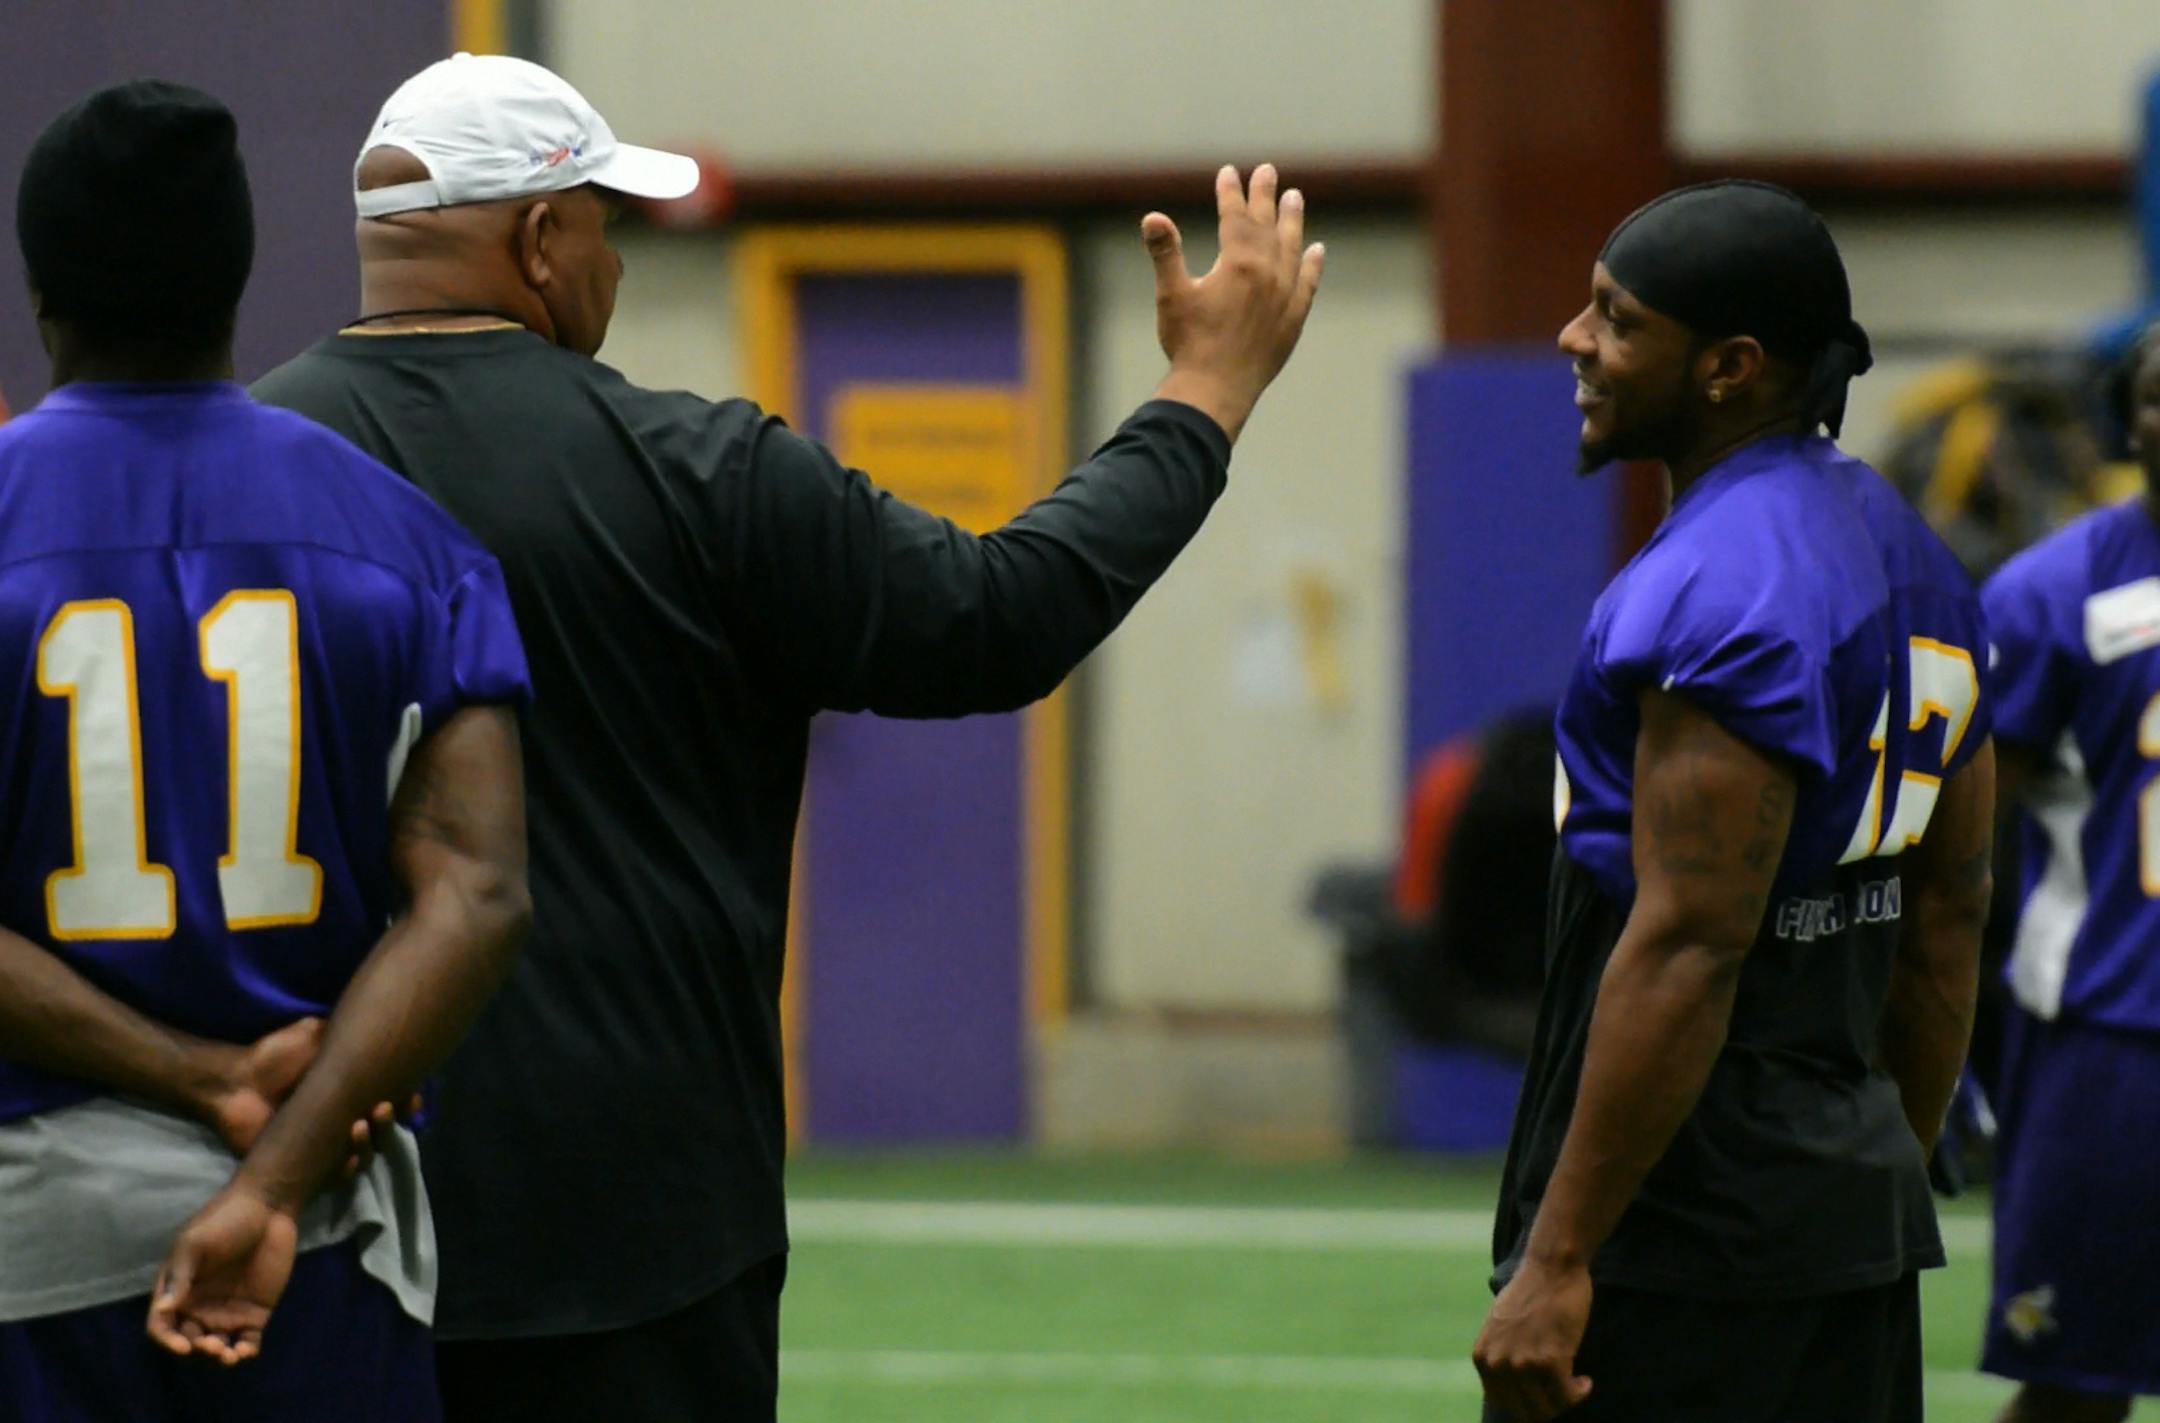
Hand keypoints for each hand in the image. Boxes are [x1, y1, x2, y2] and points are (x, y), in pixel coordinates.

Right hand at [145, 1184, 299, 1364]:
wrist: (268, 1207)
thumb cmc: (224, 1220)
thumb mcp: (195, 1243)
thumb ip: (180, 1276)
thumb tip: (162, 1309)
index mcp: (177, 1290)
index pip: (162, 1325)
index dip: (167, 1340)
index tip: (183, 1346)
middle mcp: (197, 1306)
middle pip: (188, 1341)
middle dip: (196, 1350)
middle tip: (213, 1346)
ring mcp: (226, 1311)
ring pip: (215, 1347)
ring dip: (218, 1357)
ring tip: (229, 1355)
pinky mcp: (255, 1313)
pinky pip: (246, 1342)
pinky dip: (245, 1352)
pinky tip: (246, 1352)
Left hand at [200, 1017, 414, 1177]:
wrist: (234, 1084)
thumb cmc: (272, 1058)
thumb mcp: (311, 1034)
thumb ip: (340, 1033)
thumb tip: (373, 1022)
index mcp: (347, 1091)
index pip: (386, 1099)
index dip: (404, 1100)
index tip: (412, 1096)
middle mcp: (341, 1118)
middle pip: (380, 1128)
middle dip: (390, 1121)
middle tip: (386, 1107)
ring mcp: (325, 1144)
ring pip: (364, 1152)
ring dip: (371, 1143)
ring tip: (361, 1126)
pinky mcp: (306, 1165)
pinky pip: (335, 1176)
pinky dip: (347, 1169)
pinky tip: (348, 1159)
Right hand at [1145, 163, 1324, 441]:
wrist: (1215, 391)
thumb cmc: (1189, 344)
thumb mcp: (1172, 295)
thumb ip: (1165, 253)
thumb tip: (1152, 217)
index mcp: (1238, 263)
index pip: (1236, 217)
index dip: (1231, 192)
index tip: (1229, 172)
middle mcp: (1268, 274)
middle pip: (1268, 225)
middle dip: (1264, 196)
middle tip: (1267, 170)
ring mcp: (1284, 297)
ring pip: (1292, 249)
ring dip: (1292, 222)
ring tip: (1295, 198)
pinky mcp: (1292, 321)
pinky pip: (1307, 285)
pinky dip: (1312, 266)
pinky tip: (1317, 251)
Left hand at [1472, 1259, 1594, 1421]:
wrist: (1551, 1267)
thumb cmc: (1530, 1294)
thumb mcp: (1500, 1328)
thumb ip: (1500, 1357)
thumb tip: (1513, 1390)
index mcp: (1483, 1358)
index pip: (1504, 1404)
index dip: (1528, 1404)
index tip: (1545, 1394)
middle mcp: (1498, 1364)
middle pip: (1525, 1412)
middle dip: (1548, 1407)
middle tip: (1563, 1392)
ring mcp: (1522, 1363)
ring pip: (1548, 1408)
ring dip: (1565, 1401)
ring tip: (1574, 1385)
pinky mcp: (1550, 1359)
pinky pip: (1567, 1395)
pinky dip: (1579, 1392)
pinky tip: (1585, 1381)